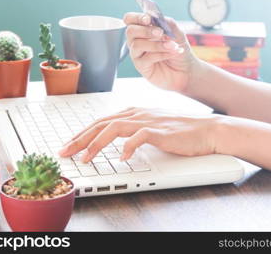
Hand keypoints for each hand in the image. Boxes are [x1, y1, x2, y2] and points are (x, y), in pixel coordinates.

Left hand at [58, 107, 222, 161]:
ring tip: (85, 158)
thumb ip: (133, 129)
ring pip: (115, 128)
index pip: (101, 121)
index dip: (82, 133)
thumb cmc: (180, 130)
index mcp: (133, 112)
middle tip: (64, 152)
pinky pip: (140, 138)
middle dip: (80, 138)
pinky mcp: (161, 132)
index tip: (69, 145)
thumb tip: (115, 139)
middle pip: (101, 124)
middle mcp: (137, 114)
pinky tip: (122, 158)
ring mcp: (149, 121)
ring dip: (96, 144)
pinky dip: (128, 147)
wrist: (206, 129)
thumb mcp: (151, 125)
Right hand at [123, 12, 198, 91]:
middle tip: (161, 33)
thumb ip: (167, 23)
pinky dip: (161, 54)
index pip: (130, 19)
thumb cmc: (178, 49)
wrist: (186, 69)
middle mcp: (137, 40)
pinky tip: (172, 53)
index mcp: (143, 29)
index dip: (137, 17)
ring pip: (137, 45)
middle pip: (130, 31)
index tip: (148, 19)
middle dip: (145, 30)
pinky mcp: (141, 66)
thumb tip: (156, 16)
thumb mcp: (177, 33)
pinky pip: (146, 58)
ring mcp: (138, 54)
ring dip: (156, 44)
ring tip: (172, 45)